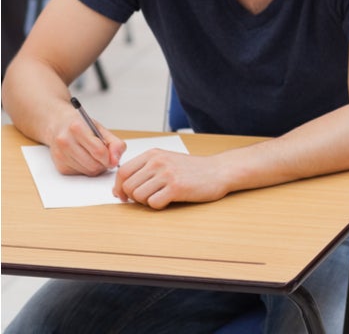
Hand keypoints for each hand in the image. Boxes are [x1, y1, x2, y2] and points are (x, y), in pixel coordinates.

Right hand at [49, 110, 126, 175]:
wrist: (59, 126)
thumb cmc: (82, 127)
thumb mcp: (101, 130)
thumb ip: (115, 144)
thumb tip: (115, 161)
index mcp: (77, 128)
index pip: (98, 151)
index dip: (110, 158)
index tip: (113, 158)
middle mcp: (65, 141)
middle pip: (93, 165)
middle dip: (103, 163)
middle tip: (104, 156)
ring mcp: (60, 154)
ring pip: (88, 171)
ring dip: (96, 167)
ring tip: (94, 156)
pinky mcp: (59, 166)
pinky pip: (80, 174)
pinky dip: (86, 169)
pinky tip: (84, 158)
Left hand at [113, 150, 229, 208]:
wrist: (219, 171)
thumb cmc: (193, 169)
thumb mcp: (166, 160)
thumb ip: (144, 170)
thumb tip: (120, 189)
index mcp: (153, 154)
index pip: (123, 172)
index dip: (119, 187)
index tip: (123, 196)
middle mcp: (158, 162)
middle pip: (128, 186)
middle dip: (134, 197)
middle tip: (147, 198)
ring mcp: (167, 174)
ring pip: (139, 196)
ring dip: (146, 202)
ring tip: (160, 197)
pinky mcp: (176, 188)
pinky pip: (153, 203)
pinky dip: (158, 206)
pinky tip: (169, 200)